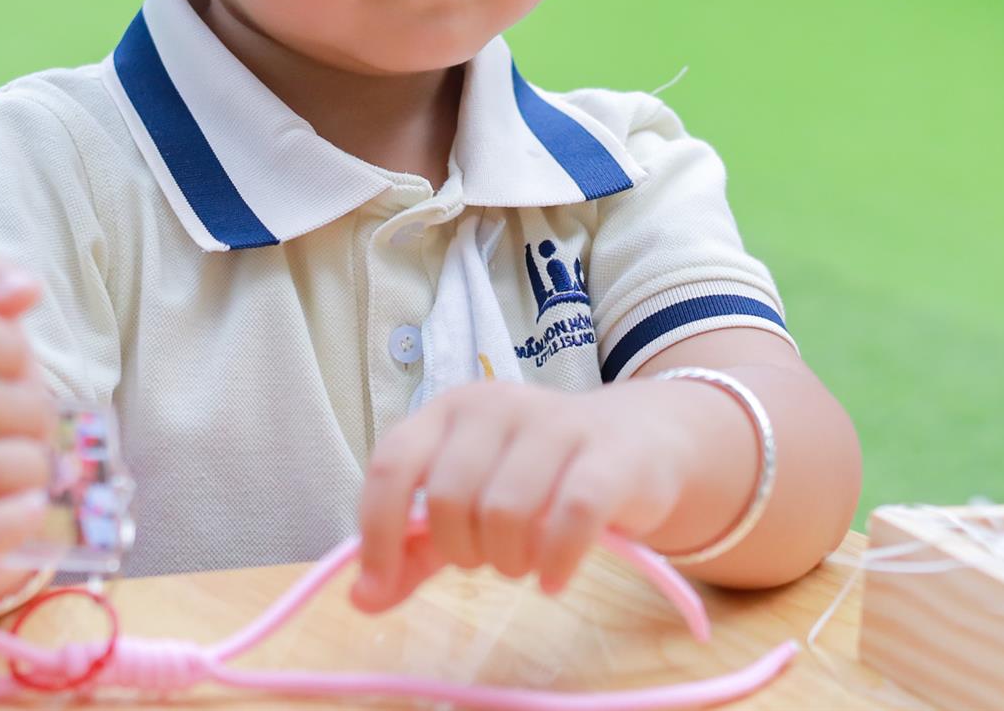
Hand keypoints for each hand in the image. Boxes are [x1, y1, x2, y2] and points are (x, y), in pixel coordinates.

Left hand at [351, 380, 695, 612]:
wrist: (642, 438)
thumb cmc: (538, 475)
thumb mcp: (469, 502)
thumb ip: (413, 551)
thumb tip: (362, 599)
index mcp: (449, 409)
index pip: (393, 464)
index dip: (376, 531)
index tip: (379, 586)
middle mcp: (496, 404)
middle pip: (448, 499)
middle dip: (461, 551)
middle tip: (489, 558)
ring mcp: (555, 423)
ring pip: (505, 511)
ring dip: (509, 560)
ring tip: (526, 563)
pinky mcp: (608, 454)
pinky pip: (570, 518)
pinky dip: (555, 561)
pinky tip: (555, 577)